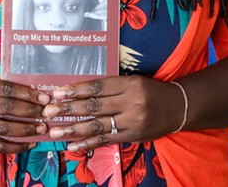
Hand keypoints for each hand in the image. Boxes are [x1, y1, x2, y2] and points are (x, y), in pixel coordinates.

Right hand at [0, 77, 50, 152]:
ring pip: (3, 129)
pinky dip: (16, 147)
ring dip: (26, 129)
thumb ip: (0, 86)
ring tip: (41, 128)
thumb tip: (33, 94)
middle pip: (6, 108)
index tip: (43, 97)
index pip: (5, 89)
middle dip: (30, 111)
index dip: (26, 93)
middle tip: (47, 113)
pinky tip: (30, 144)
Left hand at [43, 75, 184, 151]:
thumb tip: (78, 93)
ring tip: (55, 130)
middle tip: (48, 112)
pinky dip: (88, 144)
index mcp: (129, 84)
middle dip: (69, 109)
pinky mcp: (133, 137)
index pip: (97, 87)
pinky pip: (107, 140)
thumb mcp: (133, 81)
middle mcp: (131, 103)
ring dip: (73, 129)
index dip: (76, 90)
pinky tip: (72, 145)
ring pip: (98, 126)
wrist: (178, 107)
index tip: (57, 92)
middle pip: (94, 106)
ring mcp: (132, 122)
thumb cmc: (151, 91)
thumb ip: (110, 87)